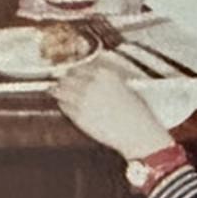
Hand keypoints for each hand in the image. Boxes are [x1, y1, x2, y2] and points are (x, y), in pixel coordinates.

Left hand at [53, 62, 173, 158]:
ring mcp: (83, 100)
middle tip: (63, 81)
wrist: (137, 133)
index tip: (74, 72)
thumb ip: (107, 77)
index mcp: (105, 74)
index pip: (81, 65)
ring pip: (60, 90)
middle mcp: (91, 84)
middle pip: (68, 76)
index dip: (76, 69)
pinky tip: (66, 104)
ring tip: (59, 92)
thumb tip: (94, 75)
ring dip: (60, 90)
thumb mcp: (126, 86)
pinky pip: (63, 106)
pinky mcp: (78, 116)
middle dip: (65, 79)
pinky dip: (63, 103)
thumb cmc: (136, 112)